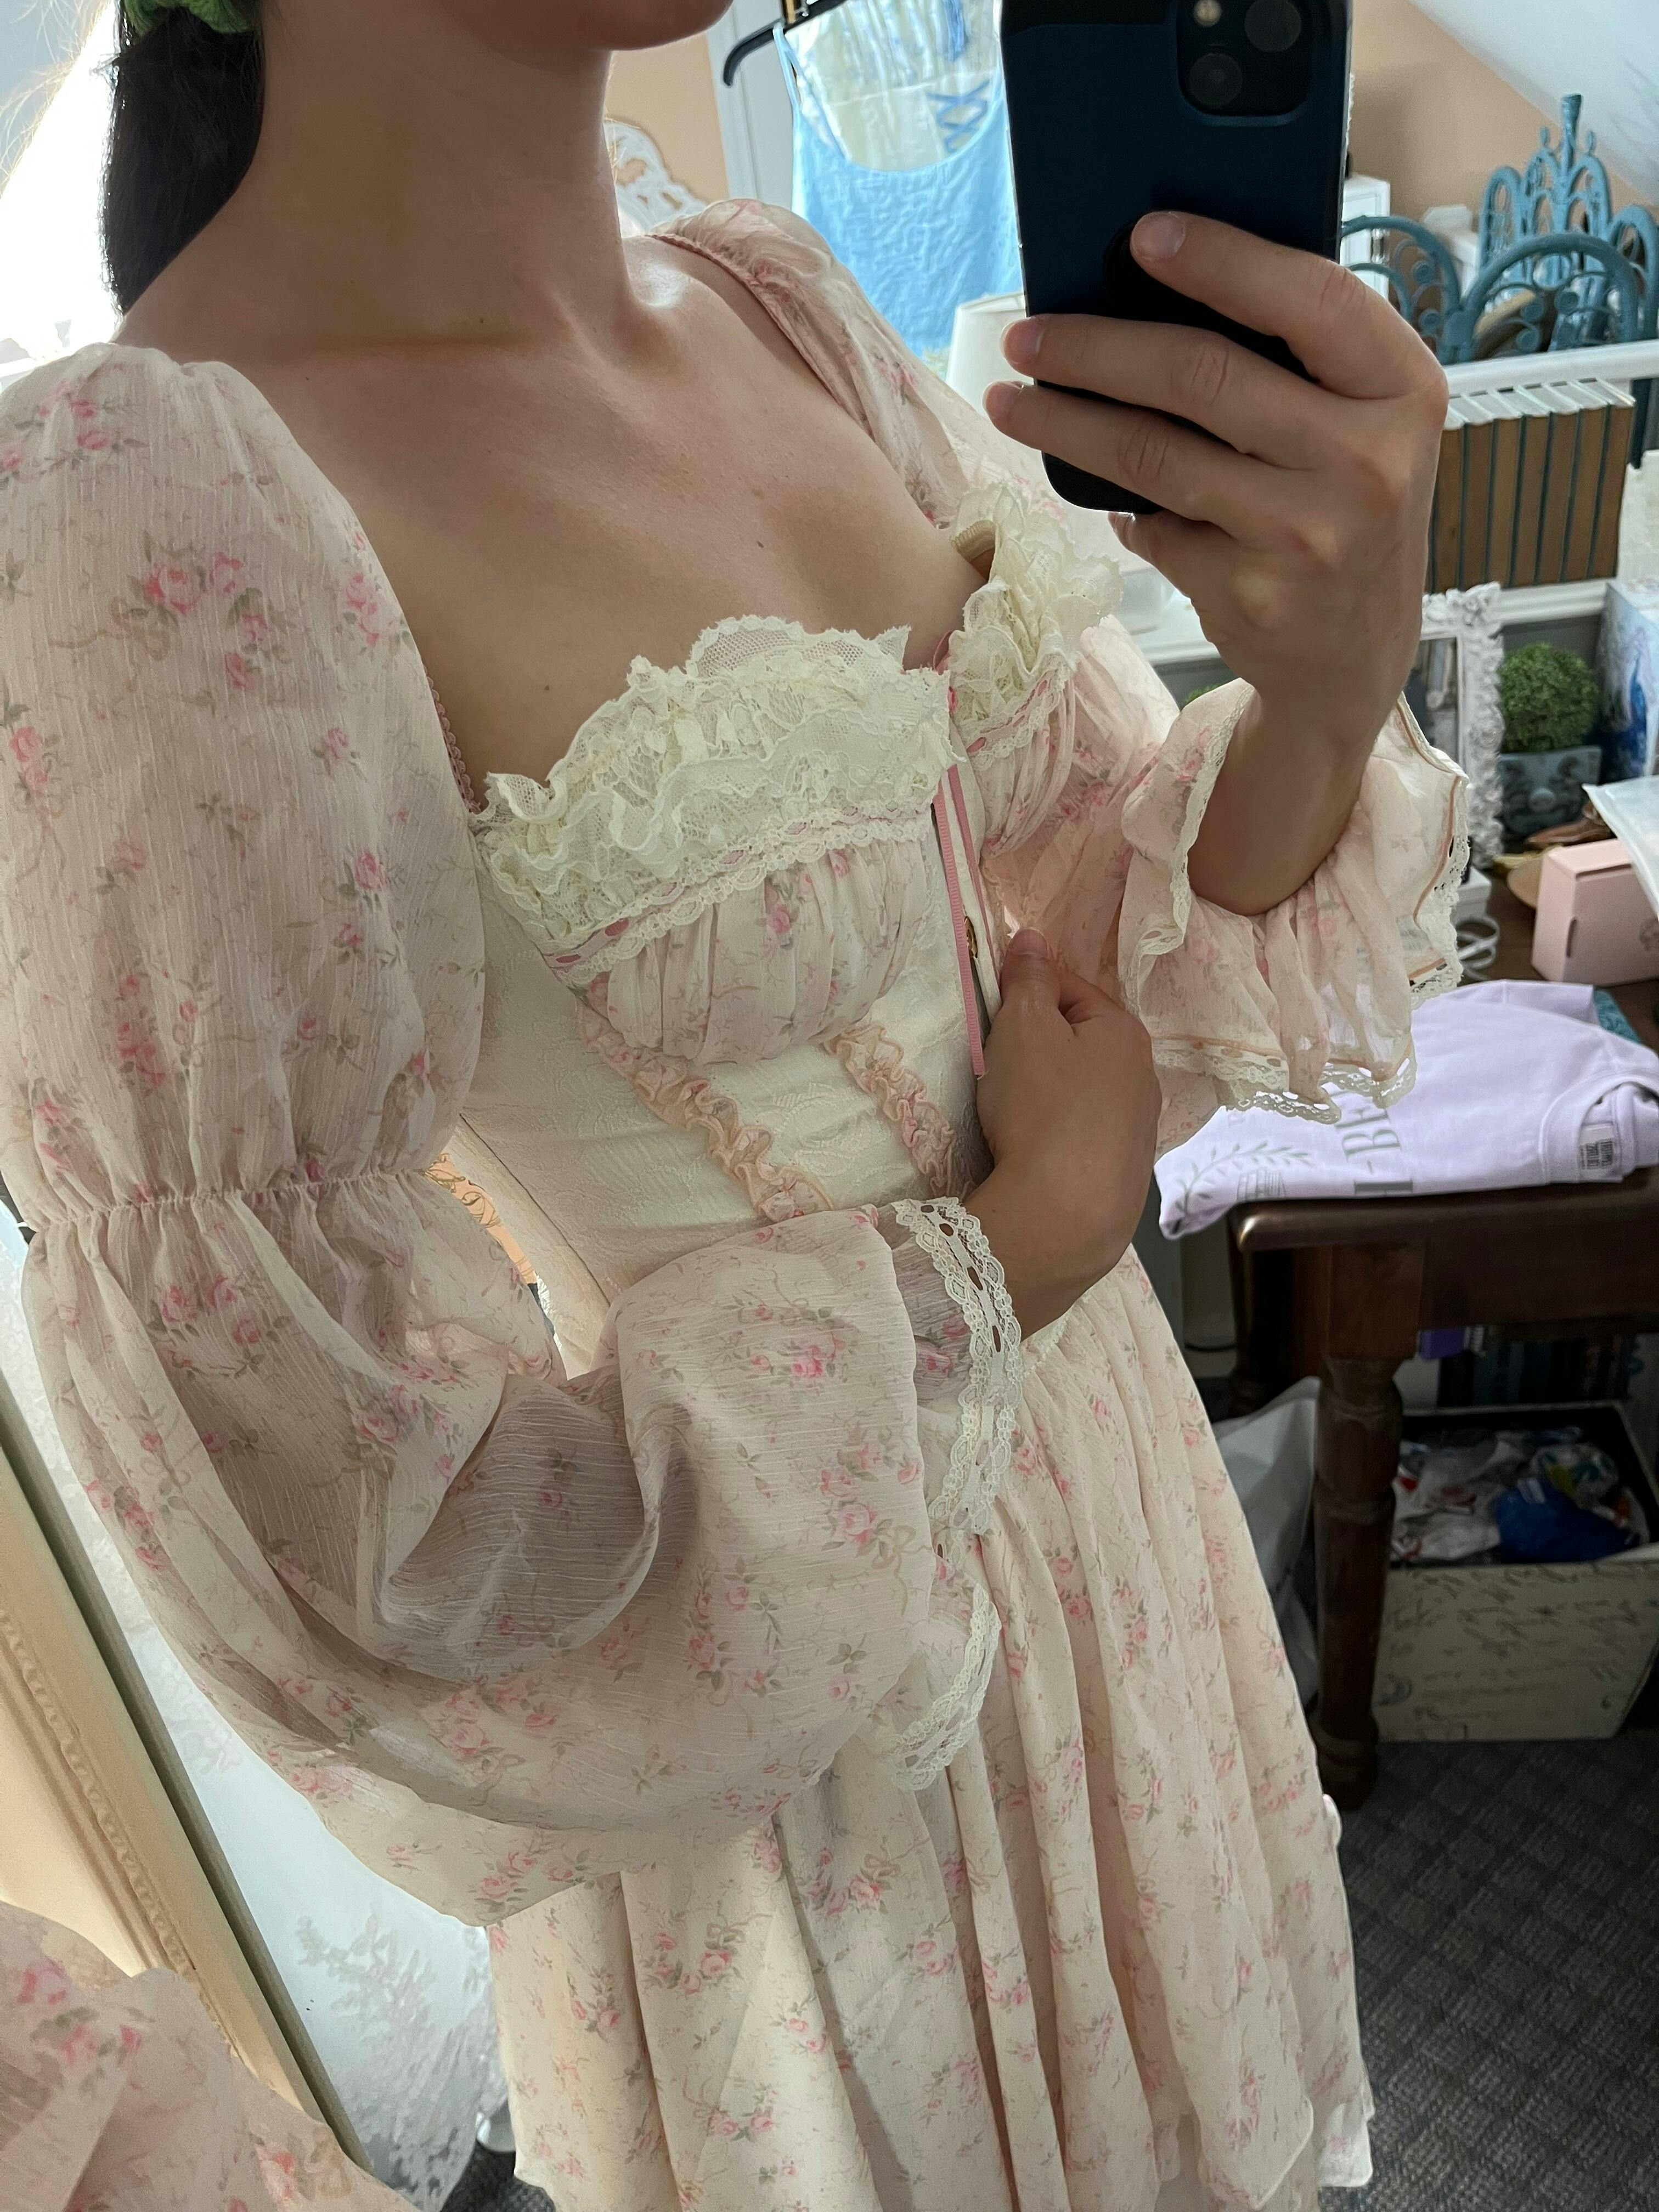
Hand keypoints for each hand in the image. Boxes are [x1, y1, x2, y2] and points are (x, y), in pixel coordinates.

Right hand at [965, 930, 1159, 1336]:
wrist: (1064, 1215)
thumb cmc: (1040, 1108)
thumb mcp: (1021, 1028)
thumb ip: (1027, 979)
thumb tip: (1033, 937)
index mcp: (1124, 1032)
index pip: (1072, 988)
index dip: (1028, 993)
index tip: (993, 1015)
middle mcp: (1145, 1076)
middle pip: (1083, 1042)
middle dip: (1043, 1046)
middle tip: (999, 1066)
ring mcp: (1140, 1130)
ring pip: (1088, 1091)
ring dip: (1055, 1093)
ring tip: (1016, 1114)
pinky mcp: (1126, 1176)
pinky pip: (1088, 1137)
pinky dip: (1063, 1136)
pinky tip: (1039, 1153)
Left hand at [985, 211, 1448, 756]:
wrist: (1355, 657)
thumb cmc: (1346, 510)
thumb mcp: (1362, 424)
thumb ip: (1299, 360)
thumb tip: (1156, 293)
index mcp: (1402, 390)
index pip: (1311, 300)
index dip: (1223, 260)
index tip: (1142, 236)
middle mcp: (1365, 460)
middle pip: (1203, 376)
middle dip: (1095, 349)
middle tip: (1025, 337)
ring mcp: (1307, 532)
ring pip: (1156, 456)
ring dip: (1066, 424)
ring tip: (1011, 401)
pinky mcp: (1250, 593)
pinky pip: (1154, 529)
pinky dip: (1120, 509)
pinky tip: (1104, 496)